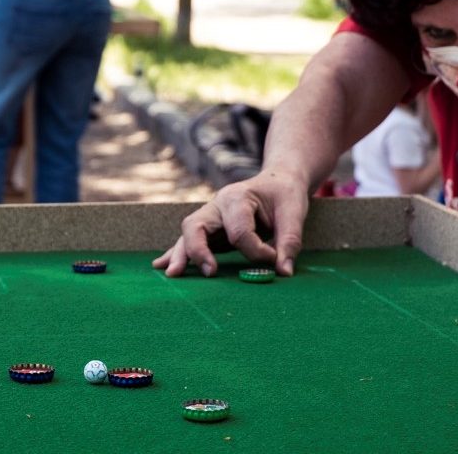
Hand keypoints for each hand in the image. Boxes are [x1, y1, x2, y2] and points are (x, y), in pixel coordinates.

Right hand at [152, 171, 308, 277]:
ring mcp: (210, 217)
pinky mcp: (210, 230)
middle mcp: (217, 205)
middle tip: (210, 272)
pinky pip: (190, 241)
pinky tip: (164, 267)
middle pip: (196, 226)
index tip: (274, 258)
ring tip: (173, 274)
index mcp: (237, 197)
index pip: (239, 232)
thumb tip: (284, 272)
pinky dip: (178, 254)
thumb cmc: (284, 194)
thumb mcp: (294, 212)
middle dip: (199, 250)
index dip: (257, 251)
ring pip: (187, 235)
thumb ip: (289, 241)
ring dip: (181, 255)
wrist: (277, 182)